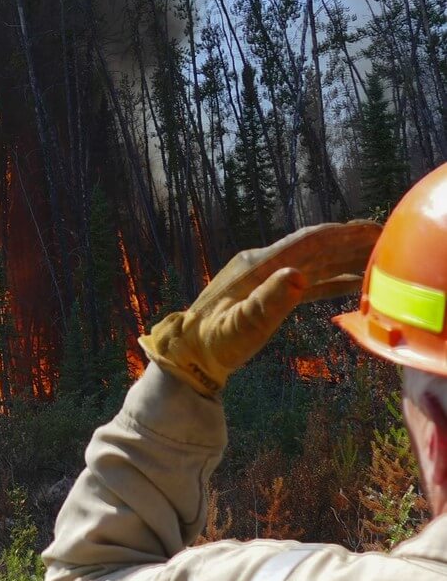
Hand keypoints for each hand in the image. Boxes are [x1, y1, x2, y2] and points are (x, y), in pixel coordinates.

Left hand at [139, 221, 381, 396]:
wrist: (190, 351)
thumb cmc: (215, 341)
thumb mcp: (241, 324)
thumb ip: (268, 301)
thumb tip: (298, 276)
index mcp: (258, 265)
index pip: (309, 242)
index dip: (343, 234)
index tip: (374, 230)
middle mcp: (262, 265)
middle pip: (317, 248)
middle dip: (352, 244)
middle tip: (389, 242)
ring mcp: (264, 277)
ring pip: (314, 263)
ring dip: (346, 261)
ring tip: (380, 262)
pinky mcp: (266, 292)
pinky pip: (306, 281)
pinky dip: (331, 281)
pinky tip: (353, 286)